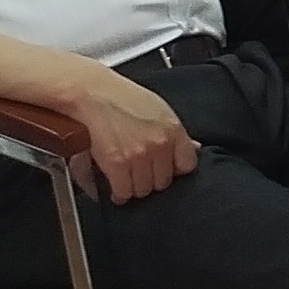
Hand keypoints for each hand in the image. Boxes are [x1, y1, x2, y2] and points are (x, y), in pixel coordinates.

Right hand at [65, 65, 197, 203]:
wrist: (94, 94)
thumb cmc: (125, 99)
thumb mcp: (160, 110)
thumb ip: (177, 133)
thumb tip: (195, 148)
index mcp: (173, 130)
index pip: (187, 165)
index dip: (175, 169)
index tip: (167, 169)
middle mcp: (160, 144)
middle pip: (164, 182)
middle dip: (153, 180)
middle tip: (142, 174)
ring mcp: (139, 156)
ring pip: (144, 190)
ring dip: (136, 187)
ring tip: (128, 179)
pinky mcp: (117, 164)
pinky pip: (124, 192)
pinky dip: (119, 194)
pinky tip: (116, 189)